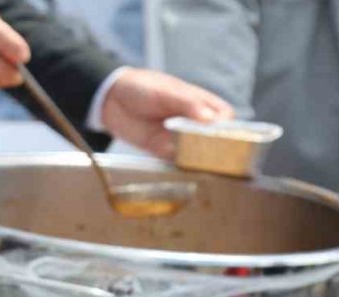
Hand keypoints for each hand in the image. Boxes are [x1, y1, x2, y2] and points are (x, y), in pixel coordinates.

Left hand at [102, 68, 234, 157]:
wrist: (112, 98)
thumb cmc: (144, 87)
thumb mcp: (166, 91)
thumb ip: (187, 104)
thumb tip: (210, 119)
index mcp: (202, 103)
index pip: (224, 117)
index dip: (227, 127)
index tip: (222, 134)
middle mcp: (194, 123)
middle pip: (214, 139)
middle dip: (215, 147)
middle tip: (211, 152)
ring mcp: (179, 138)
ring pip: (197, 152)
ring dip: (200, 159)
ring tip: (199, 162)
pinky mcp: (162, 150)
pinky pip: (176, 161)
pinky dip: (180, 165)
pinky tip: (182, 166)